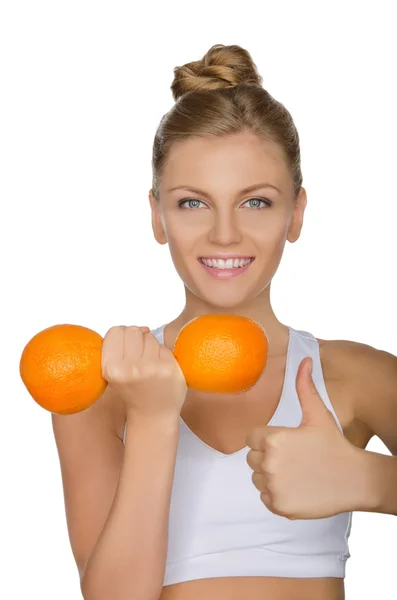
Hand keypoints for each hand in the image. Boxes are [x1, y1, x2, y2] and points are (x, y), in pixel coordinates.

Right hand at [101, 326, 187, 418]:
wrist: (153, 415)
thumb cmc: (133, 390)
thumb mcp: (114, 372)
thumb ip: (118, 347)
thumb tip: (143, 328)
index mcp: (111, 369)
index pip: (115, 332)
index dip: (121, 336)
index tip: (126, 348)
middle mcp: (129, 368)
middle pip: (133, 331)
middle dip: (137, 340)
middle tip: (139, 358)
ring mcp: (150, 368)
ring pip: (149, 337)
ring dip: (150, 347)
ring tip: (149, 366)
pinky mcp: (168, 368)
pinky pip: (164, 347)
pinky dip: (163, 355)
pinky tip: (160, 370)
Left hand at [246, 357, 361, 518]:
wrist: (354, 479)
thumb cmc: (334, 444)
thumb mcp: (317, 413)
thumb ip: (304, 386)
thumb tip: (305, 359)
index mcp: (272, 439)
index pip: (251, 438)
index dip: (267, 439)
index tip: (286, 442)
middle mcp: (268, 463)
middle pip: (252, 459)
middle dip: (268, 457)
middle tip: (293, 457)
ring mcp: (273, 487)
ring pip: (257, 479)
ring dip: (271, 476)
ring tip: (296, 471)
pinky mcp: (279, 506)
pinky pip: (265, 497)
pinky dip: (277, 494)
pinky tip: (296, 486)